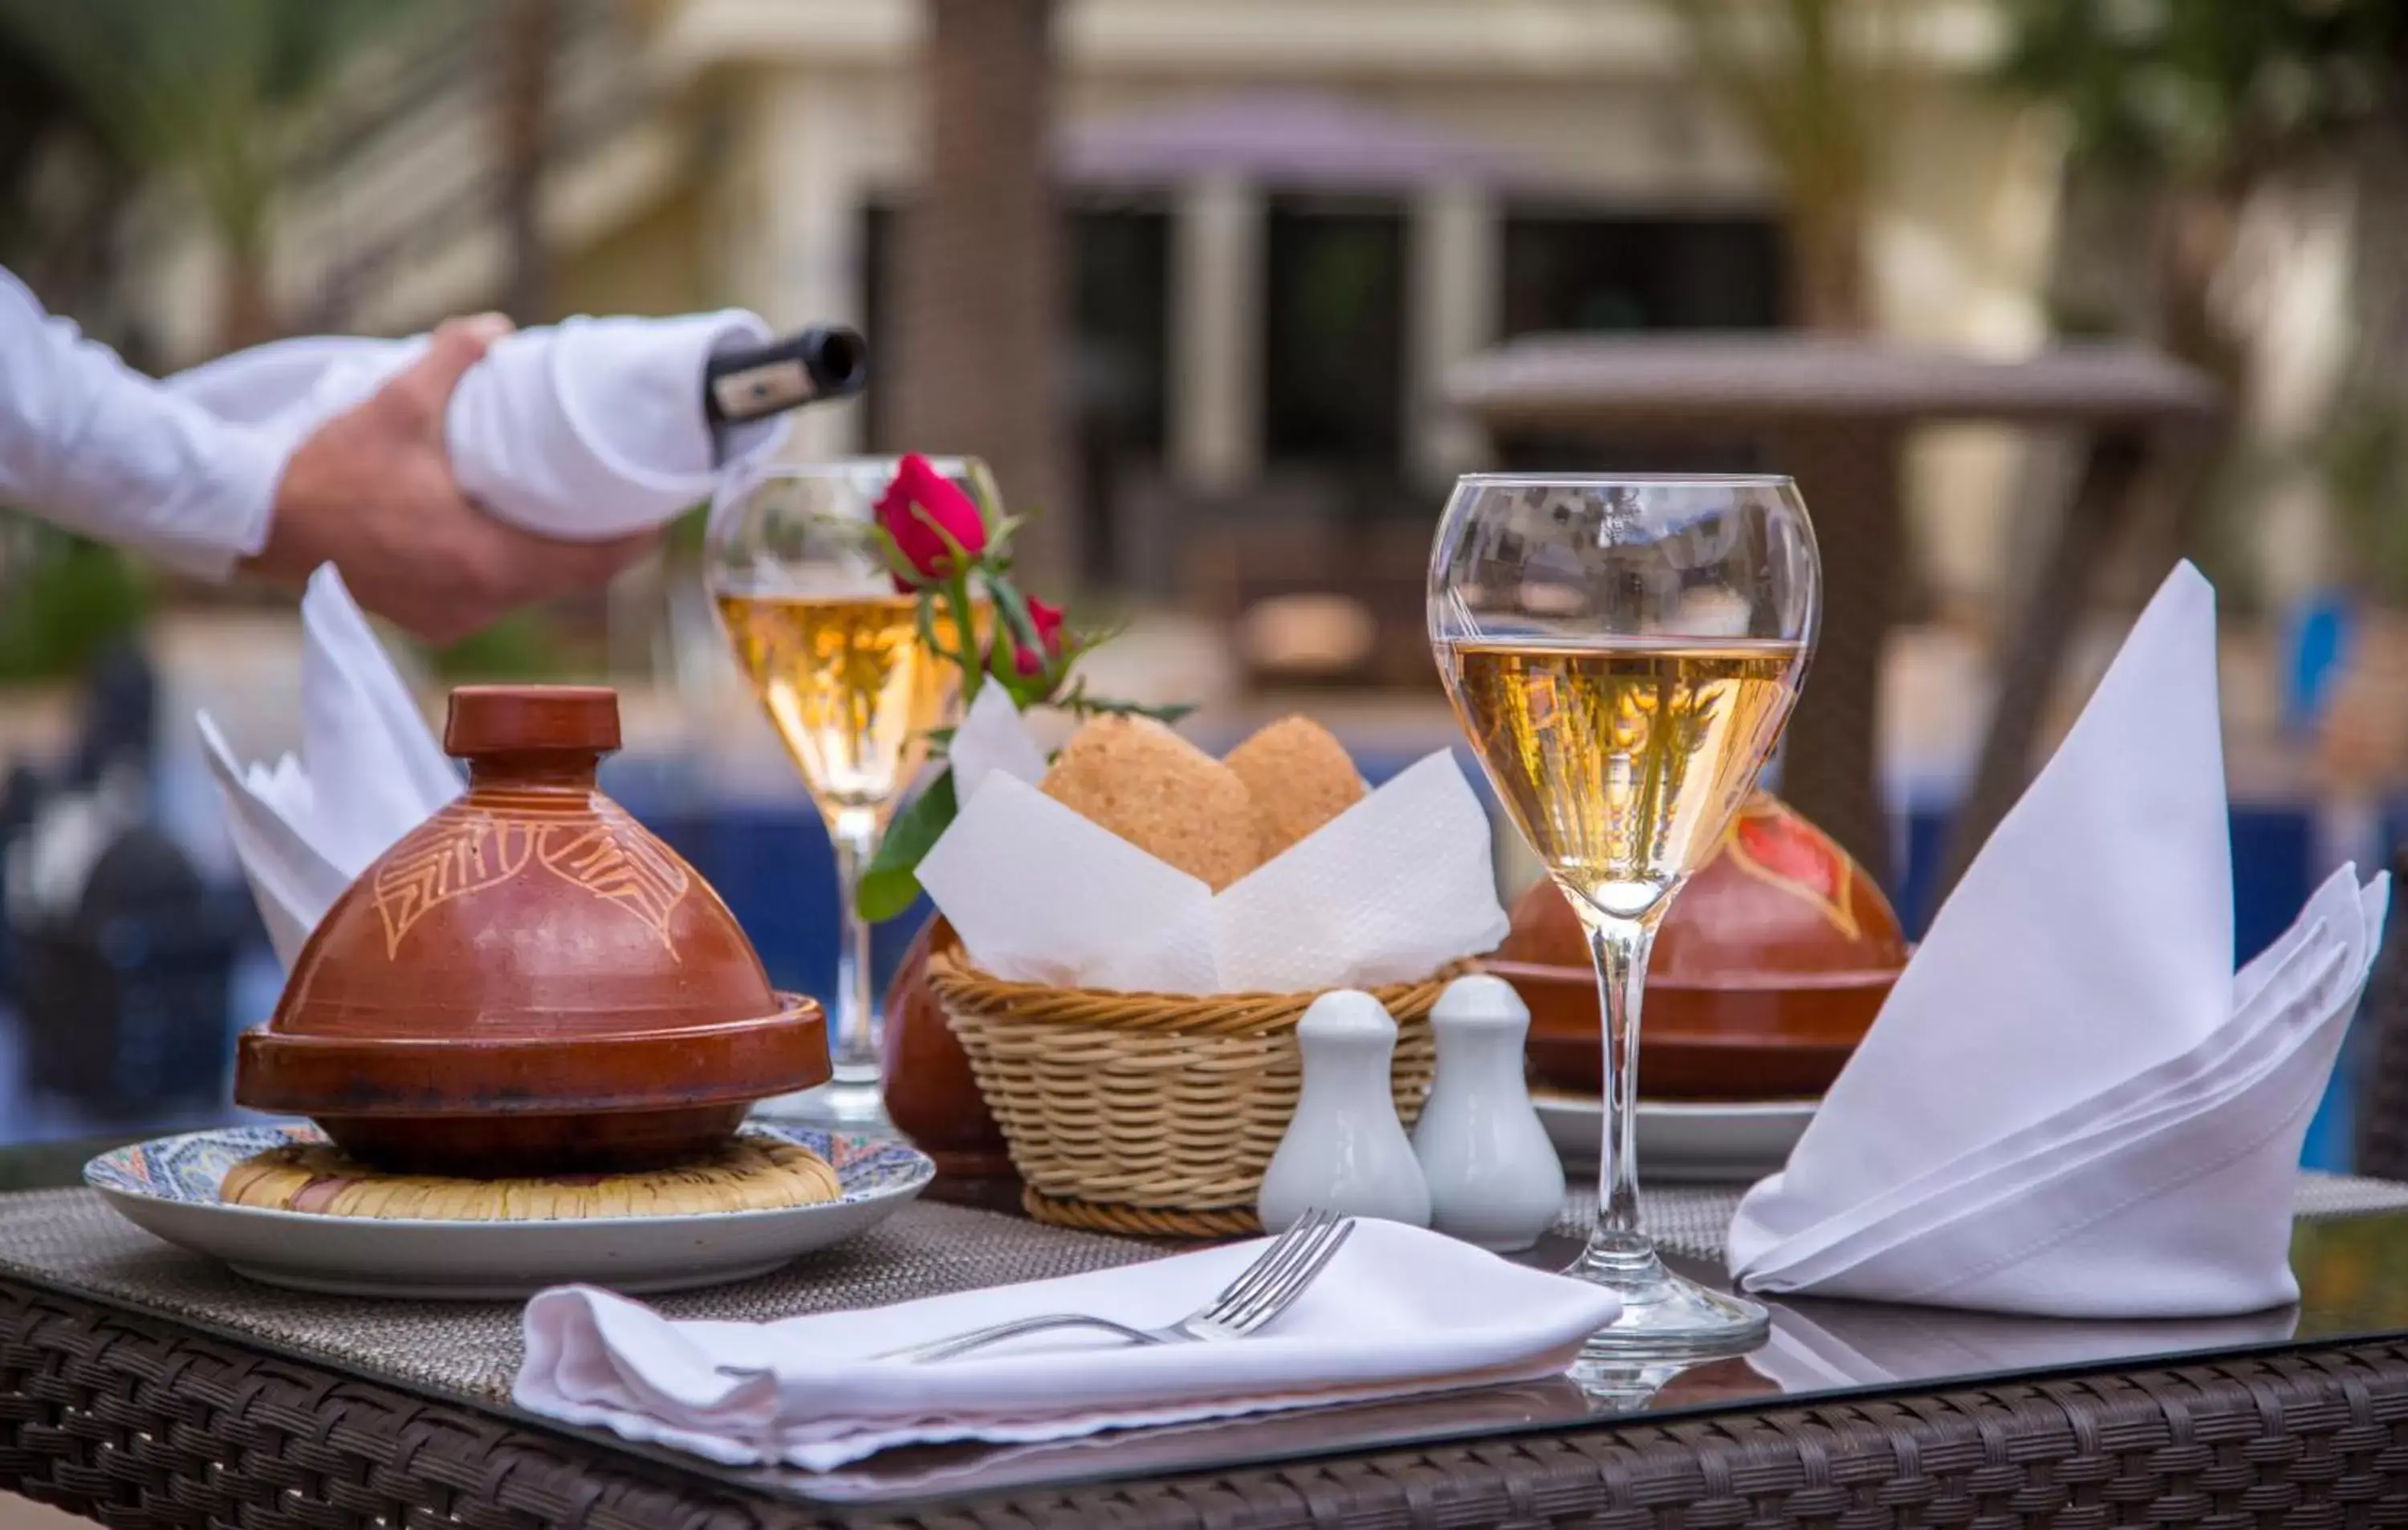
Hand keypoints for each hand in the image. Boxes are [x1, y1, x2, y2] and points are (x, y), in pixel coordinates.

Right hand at [246, 313, 658, 644]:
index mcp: (488, 561)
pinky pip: (489, 597)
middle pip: (565, 580)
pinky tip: (512, 539)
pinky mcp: (428, 621)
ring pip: (528, 591)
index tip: (660, 515)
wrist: (255, 524)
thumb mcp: (397, 402)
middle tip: (621, 505)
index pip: (592, 565)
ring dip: (551, 558)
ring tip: (572, 516)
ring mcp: (452, 618)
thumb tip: (496, 326)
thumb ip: (453, 358)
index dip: (635, 542)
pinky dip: (508, 569)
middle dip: (597, 545)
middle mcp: (478, 602)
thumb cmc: (326, 470)